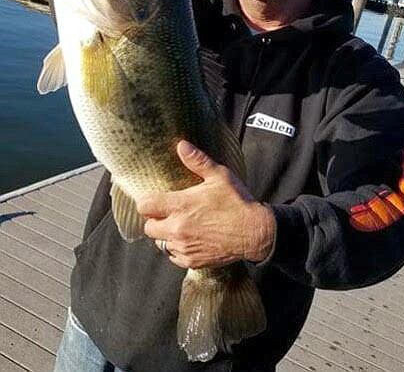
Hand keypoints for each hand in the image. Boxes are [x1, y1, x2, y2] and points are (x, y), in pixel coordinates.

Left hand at [136, 140, 274, 268]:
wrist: (255, 233)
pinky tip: (190, 239)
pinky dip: (177, 249)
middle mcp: (178, 228)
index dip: (147, 202)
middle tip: (169, 213)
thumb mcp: (219, 176)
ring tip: (181, 226)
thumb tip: (181, 145)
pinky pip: (173, 256)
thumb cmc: (238, 202)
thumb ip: (198, 161)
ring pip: (160, 243)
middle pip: (148, 228)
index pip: (145, 206)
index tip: (156, 200)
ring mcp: (184, 247)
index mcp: (181, 205)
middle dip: (155, 220)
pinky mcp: (192, 261)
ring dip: (166, 235)